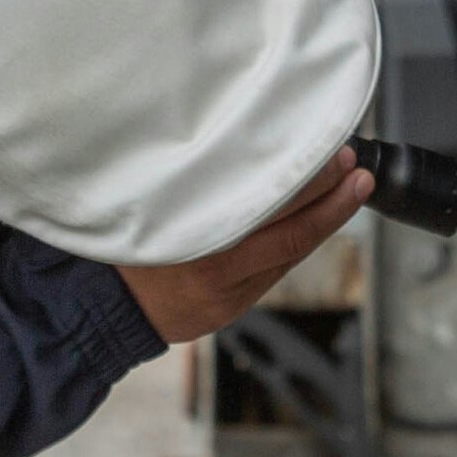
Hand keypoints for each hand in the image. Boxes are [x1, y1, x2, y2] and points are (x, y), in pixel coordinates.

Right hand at [114, 155, 375, 343]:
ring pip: (288, 255)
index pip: (269, 206)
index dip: (309, 182)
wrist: (102, 308)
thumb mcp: (150, 204)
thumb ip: (197, 183)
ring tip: (350, 188)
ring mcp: (225, 294)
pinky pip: (273, 273)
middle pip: (289, 232)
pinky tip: (314, 220)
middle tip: (354, 167)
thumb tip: (241, 146)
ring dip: (323, 220)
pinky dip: (297, 244)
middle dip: (329, 199)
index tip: (334, 155)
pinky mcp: (229, 309)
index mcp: (193, 235)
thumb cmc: (120, 245)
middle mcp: (215, 267)